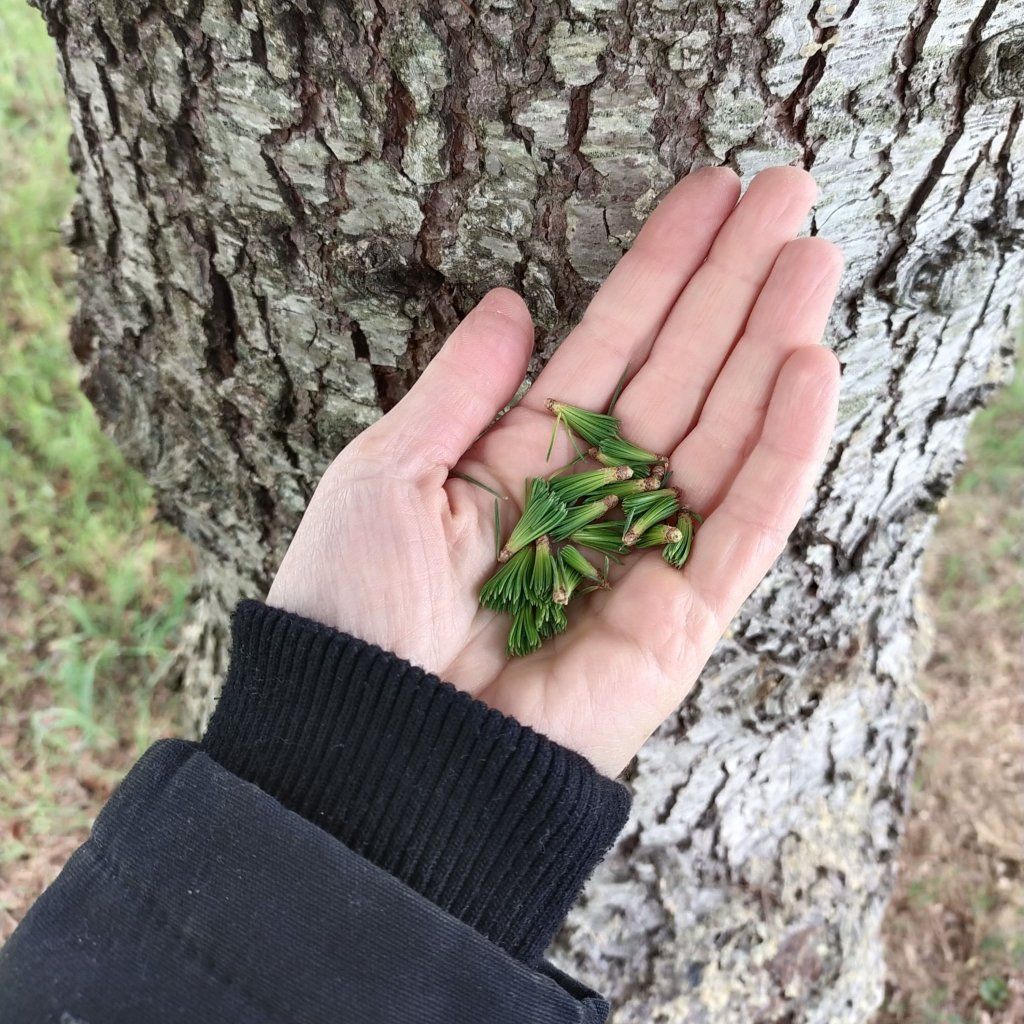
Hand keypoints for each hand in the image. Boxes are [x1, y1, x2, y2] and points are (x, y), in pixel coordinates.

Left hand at [268, 166, 842, 776]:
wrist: (369, 745)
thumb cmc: (354, 610)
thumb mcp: (387, 473)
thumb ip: (459, 390)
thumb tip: (511, 305)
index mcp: (522, 464)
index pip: (610, 349)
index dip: (659, 271)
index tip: (709, 194)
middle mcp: (592, 503)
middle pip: (680, 376)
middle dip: (733, 287)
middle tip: (787, 193)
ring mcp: (643, 559)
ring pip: (724, 436)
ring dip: (771, 345)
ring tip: (813, 255)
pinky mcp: (679, 623)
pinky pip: (743, 527)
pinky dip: (781, 452)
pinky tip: (809, 366)